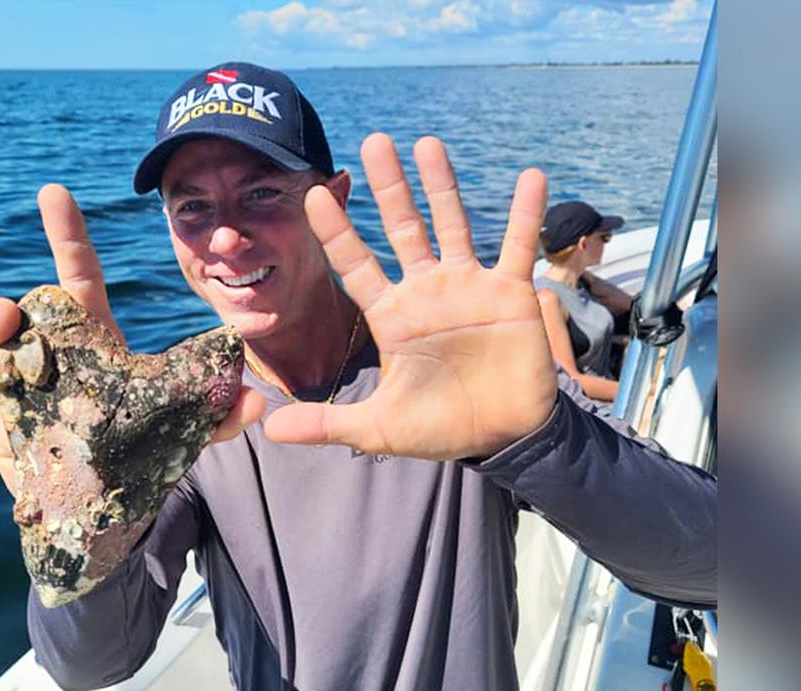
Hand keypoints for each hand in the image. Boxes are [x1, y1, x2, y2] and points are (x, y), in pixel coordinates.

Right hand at [0, 185, 264, 495]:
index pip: (78, 277)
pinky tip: (22, 446)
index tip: (54, 193)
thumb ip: (218, 415)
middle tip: (0, 319)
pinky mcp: (8, 433)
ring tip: (7, 376)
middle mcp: (51, 357)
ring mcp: (23, 394)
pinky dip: (8, 434)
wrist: (113, 502)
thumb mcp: (187, 430)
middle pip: (16, 319)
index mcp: (93, 338)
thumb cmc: (144, 447)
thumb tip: (255, 400)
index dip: (66, 235)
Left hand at [263, 134, 557, 459]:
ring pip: (451, 225)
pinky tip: (531, 176)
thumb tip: (269, 430)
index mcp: (391, 316)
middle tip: (374, 142)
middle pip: (402, 228)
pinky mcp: (510, 293)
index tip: (313, 195)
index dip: (336, 232)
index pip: (355, 265)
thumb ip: (327, 424)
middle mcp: (426, 291)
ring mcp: (468, 287)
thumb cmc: (440, 427)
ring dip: (441, 185)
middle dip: (389, 188)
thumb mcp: (377, 428)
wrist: (502, 438)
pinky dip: (526, 213)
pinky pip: (518, 246)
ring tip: (427, 144)